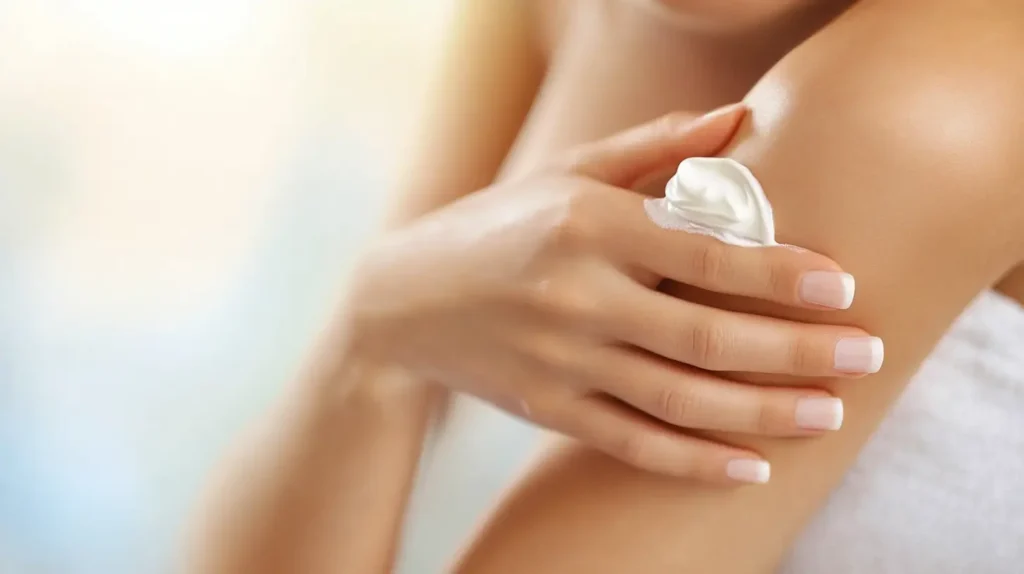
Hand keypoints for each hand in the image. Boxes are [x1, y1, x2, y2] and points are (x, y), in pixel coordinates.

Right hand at [345, 104, 878, 482]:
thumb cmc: (496, 224)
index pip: (703, 253)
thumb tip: (740, 119)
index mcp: (587, 225)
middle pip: (705, 336)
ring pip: (679, 399)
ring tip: (828, 414)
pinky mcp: (547, 409)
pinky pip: (633, 443)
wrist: (402, 301)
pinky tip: (750, 466)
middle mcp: (575, 296)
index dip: (780, 274)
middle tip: (868, 356)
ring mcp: (560, 360)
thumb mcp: (565, 172)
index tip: (843, 287)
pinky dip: (694, 461)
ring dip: (762, 413)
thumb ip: (653, 147)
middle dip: (796, 350)